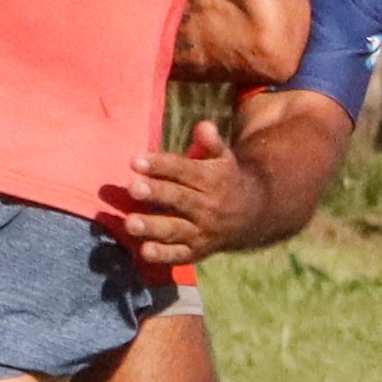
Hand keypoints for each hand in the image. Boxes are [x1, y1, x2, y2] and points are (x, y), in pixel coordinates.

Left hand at [125, 120, 267, 265]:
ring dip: (152, 227)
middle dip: (156, 193)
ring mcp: (201, 231)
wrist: (251, 216)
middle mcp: (207, 207)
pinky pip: (179, 255)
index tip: (135, 161)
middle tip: (133, 188)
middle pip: (178, 199)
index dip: (159, 165)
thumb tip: (204, 126)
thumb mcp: (224, 157)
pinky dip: (163, 255)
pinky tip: (145, 251)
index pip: (182, 170)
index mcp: (211, 180)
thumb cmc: (224, 179)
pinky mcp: (196, 251)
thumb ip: (212, 142)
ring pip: (175, 229)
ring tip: (130, 222)